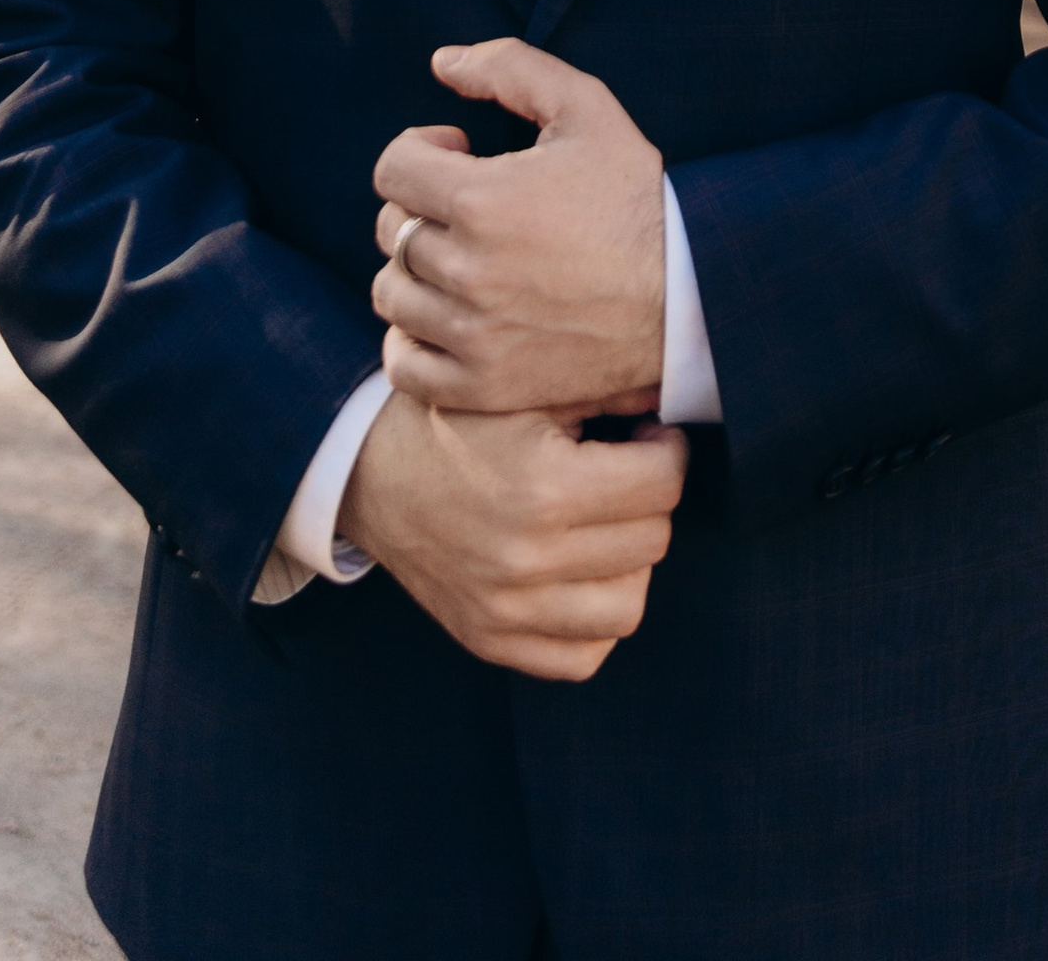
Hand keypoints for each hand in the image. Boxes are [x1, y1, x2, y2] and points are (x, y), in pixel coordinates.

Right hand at [335, 388, 685, 680]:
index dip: (668, 450)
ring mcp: (506, 610)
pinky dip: (594, 621)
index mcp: (542, 487)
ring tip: (606, 525)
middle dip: (651, 499)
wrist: (370, 471)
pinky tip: (582, 574)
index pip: (662, 483)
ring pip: (628, 607)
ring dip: (630, 563)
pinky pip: (581, 657)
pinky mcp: (489, 640)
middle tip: (627, 472)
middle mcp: (526, 559)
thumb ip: (603, 390)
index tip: (649, 438)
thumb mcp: (522, 389)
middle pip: (652, 541)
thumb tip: (677, 389)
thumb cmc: (455, 420)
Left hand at [373, 40, 667, 416]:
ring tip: (459, 257)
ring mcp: (472, 335)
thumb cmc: (636, 197)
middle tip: (465, 204)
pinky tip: (447, 315)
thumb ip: (511, 68)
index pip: (392, 168)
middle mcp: (467, 270)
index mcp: (482, 200)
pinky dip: (410, 339)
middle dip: (419, 204)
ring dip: (414, 269)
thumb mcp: (587, 109)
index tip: (458, 151)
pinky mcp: (484, 385)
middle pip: (390, 230)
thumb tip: (442, 62)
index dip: (419, 148)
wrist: (687, 297)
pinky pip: (404, 364)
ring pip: (391, 294)